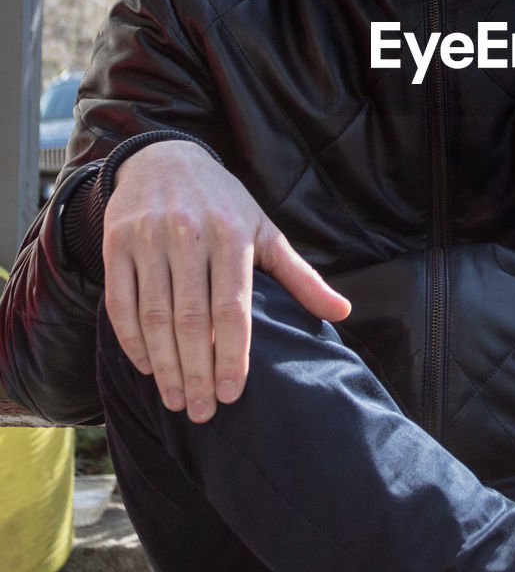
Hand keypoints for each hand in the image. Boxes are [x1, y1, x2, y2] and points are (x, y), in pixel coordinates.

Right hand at [102, 140, 350, 422]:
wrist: (165, 158)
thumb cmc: (223, 204)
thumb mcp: (265, 230)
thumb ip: (300, 277)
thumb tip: (342, 313)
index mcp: (232, 233)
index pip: (233, 309)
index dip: (232, 357)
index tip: (232, 395)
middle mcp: (189, 234)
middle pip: (192, 320)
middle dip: (197, 373)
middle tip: (202, 413)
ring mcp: (148, 238)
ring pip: (153, 316)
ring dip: (164, 366)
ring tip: (176, 401)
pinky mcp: (116, 243)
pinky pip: (120, 303)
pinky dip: (131, 341)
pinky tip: (147, 368)